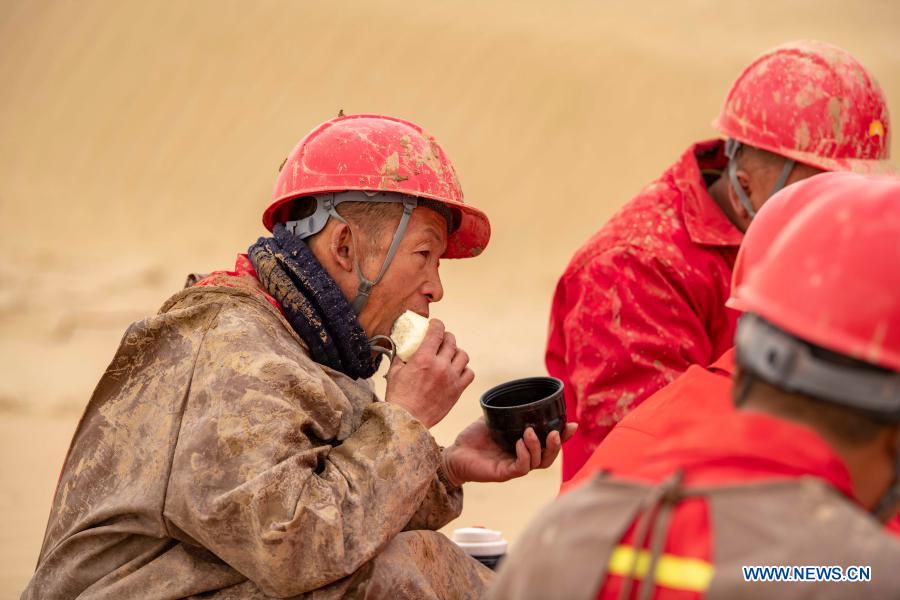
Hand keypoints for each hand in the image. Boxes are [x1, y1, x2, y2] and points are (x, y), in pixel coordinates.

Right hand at [385, 319, 473, 427]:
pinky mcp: (457, 390)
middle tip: (441, 340)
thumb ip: (401, 357)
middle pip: (451, 341)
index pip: (437, 332)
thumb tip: (403, 348)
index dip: (437, 325)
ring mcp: (451, 378)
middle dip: (446, 337)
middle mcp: (441, 366)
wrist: (408, 420)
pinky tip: (457, 371)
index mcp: (424, 358)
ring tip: (450, 355)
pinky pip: (469, 373)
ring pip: (463, 355)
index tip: (435, 325)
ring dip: (456, 352)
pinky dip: (464, 369)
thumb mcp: (394, 372)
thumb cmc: (399, 398)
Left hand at [441, 418, 577, 485]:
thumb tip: (521, 394)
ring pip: (538, 463)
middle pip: (549, 456)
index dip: (563, 436)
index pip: (549, 443)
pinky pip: (521, 468)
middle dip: (557, 445)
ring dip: (538, 446)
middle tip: (556, 432)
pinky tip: (519, 444)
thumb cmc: (474, 438)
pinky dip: (524, 455)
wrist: (454, 453)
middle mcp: (523, 457)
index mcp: (525, 445)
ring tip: (530, 432)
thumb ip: (507, 411)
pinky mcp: (503, 473)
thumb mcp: (494, 419)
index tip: (572, 424)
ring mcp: (514, 467)